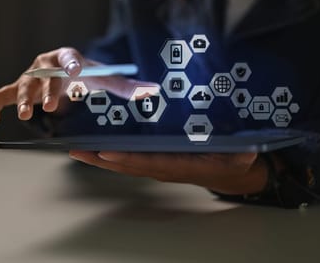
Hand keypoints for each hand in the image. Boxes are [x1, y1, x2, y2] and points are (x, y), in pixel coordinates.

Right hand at [0, 47, 153, 124]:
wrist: (66, 73)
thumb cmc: (86, 75)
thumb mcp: (105, 80)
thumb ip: (126, 86)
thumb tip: (153, 92)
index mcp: (67, 57)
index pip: (68, 57)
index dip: (70, 64)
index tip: (75, 71)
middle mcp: (45, 63)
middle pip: (43, 75)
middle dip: (47, 90)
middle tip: (52, 106)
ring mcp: (29, 76)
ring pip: (21, 86)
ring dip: (21, 100)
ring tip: (24, 116)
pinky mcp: (17, 89)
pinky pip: (1, 96)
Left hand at [69, 151, 269, 194]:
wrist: (233, 173)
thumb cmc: (235, 160)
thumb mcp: (241, 154)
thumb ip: (239, 152)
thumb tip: (244, 148)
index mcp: (181, 164)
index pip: (149, 161)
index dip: (126, 157)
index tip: (105, 151)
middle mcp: (164, 168)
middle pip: (127, 164)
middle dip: (100, 158)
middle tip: (76, 150)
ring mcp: (159, 166)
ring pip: (125, 163)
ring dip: (100, 157)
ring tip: (77, 148)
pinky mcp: (158, 161)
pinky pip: (131, 160)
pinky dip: (112, 154)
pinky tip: (97, 147)